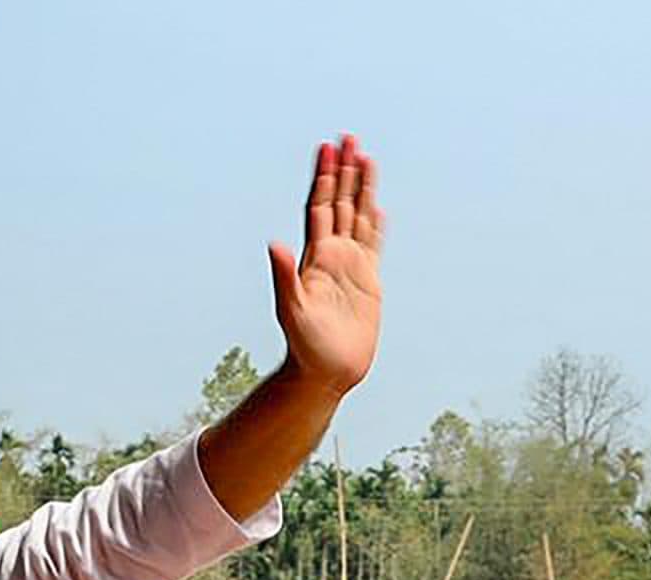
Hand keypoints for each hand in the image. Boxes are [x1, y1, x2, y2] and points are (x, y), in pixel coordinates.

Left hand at [268, 136, 382, 394]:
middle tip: (348, 137)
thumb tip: (274, 243)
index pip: (319, 205)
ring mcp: (350, 267)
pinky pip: (372, 244)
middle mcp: (332, 255)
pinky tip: (376, 206)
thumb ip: (284, 275)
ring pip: (357, 217)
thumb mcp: (292, 310)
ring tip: (366, 158)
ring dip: (361, 188)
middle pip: (339, 202)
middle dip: (344, 170)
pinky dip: (374, 223)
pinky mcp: (367, 283)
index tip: (328, 148)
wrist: (326, 372)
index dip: (324, 176)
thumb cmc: (306, 346)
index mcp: (316, 256)